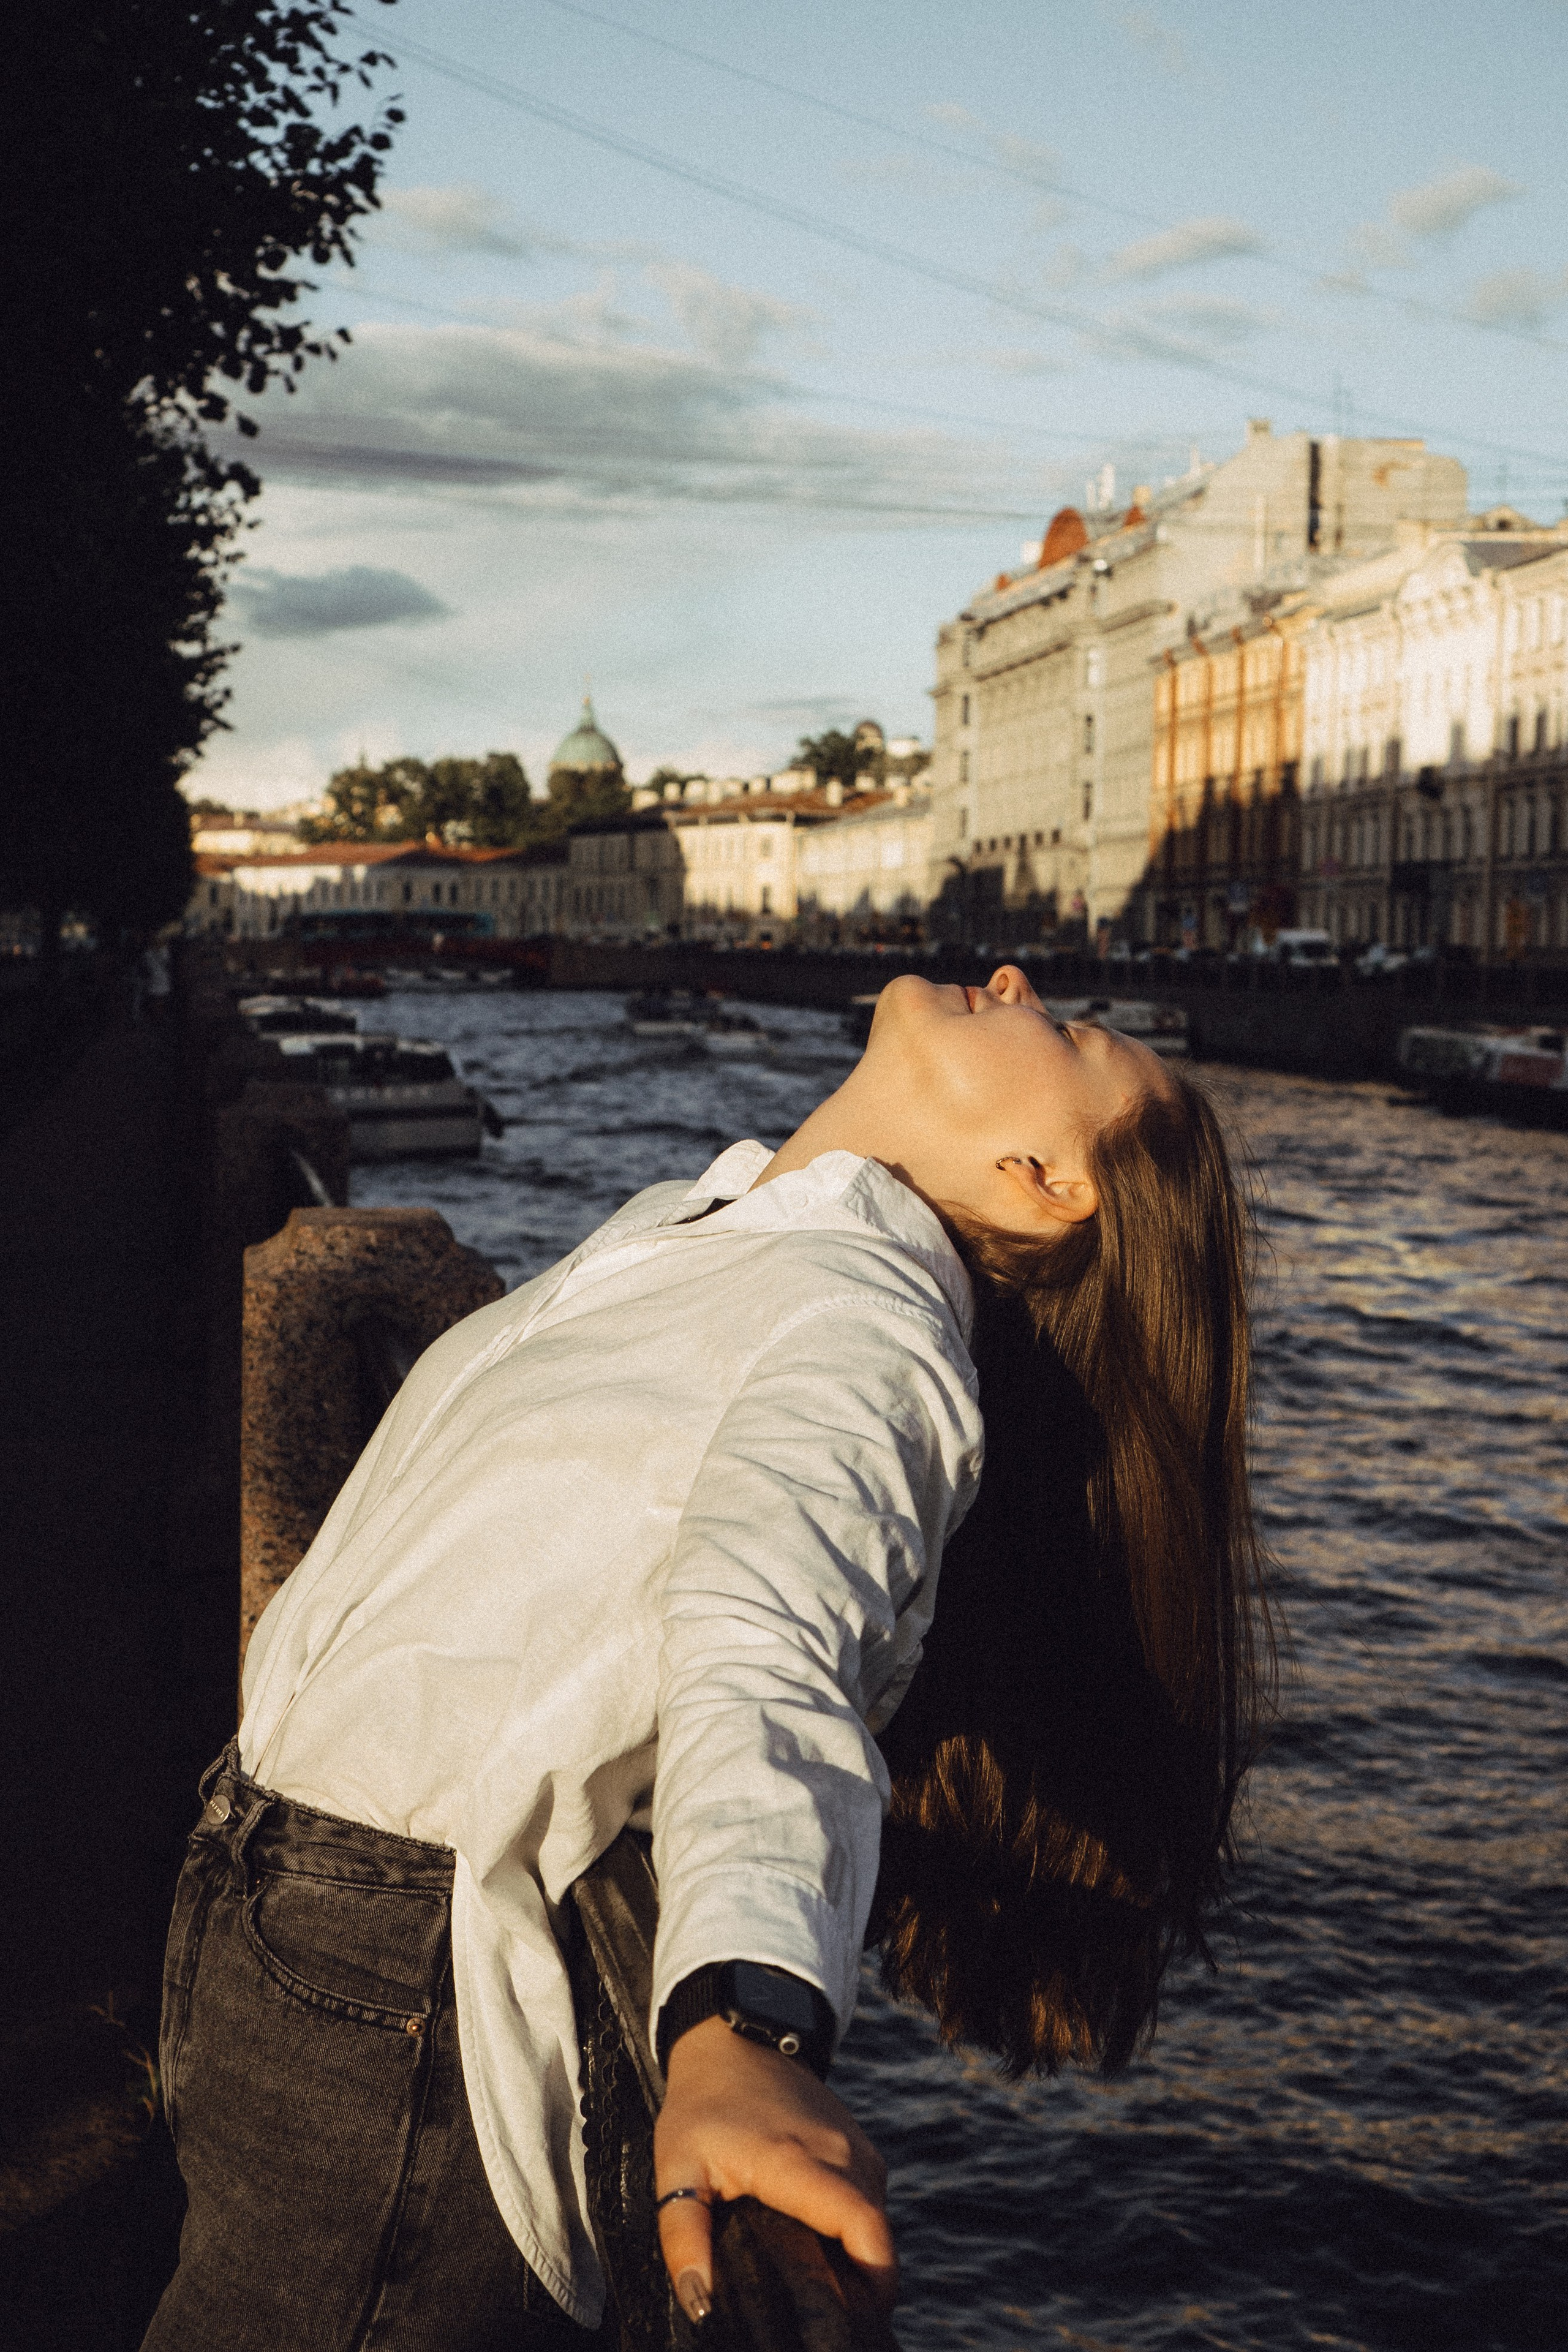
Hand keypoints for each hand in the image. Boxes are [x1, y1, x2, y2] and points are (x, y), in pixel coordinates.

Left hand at [654, 2016, 895, 2324]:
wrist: (734, 2040)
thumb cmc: (702, 2105)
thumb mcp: (674, 2168)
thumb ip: (683, 2239)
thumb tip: (700, 2306)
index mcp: (796, 2163)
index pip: (863, 2227)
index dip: (874, 2281)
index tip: (857, 2321)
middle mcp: (840, 2152)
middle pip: (877, 2235)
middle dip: (866, 2286)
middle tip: (829, 2321)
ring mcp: (856, 2145)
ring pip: (878, 2218)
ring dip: (861, 2257)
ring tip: (822, 2288)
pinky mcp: (860, 2143)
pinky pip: (872, 2198)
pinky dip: (859, 2228)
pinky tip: (823, 2245)